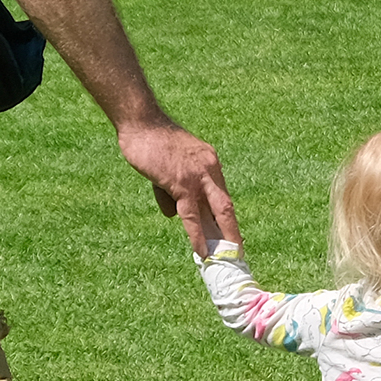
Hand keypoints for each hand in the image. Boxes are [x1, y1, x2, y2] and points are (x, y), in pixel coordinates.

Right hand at [120, 115, 236, 250]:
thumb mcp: (168, 169)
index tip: (230, 234)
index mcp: (209, 163)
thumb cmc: (151, 144)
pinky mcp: (182, 183)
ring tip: (225, 257)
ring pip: (214, 212)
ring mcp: (198, 176)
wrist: (142, 124)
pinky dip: (197, 235)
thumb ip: (172, 192)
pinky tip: (201, 250)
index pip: (221, 195)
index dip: (225, 217)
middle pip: (226, 206)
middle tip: (238, 251)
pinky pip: (192, 215)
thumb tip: (174, 214)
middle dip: (232, 231)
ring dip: (220, 237)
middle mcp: (210, 169)